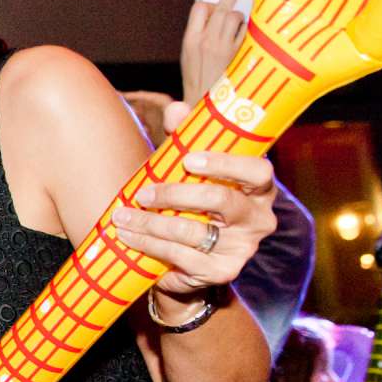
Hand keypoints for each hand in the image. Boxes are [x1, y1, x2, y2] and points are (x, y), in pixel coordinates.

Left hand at [109, 150, 278, 300]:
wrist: (186, 261)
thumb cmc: (191, 204)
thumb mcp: (188, 170)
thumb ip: (185, 139)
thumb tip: (176, 109)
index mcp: (259, 189)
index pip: (258, 171)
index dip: (225, 164)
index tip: (188, 159)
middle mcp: (258, 218)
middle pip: (222, 201)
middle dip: (175, 194)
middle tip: (143, 193)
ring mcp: (243, 248)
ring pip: (193, 230)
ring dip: (151, 222)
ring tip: (123, 215)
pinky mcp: (222, 271)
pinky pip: (181, 255)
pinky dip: (149, 243)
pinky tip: (128, 236)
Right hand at [173, 0, 251, 133]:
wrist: (202, 110)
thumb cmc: (198, 86)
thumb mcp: (189, 60)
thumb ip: (200, 38)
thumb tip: (215, 20)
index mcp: (190, 41)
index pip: (199, 9)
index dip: (209, 4)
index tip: (215, 5)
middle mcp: (206, 41)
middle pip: (220, 7)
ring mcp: (224, 48)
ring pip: (236, 17)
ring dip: (240, 19)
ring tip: (239, 28)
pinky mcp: (240, 55)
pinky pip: (249, 33)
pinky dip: (251, 32)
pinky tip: (252, 38)